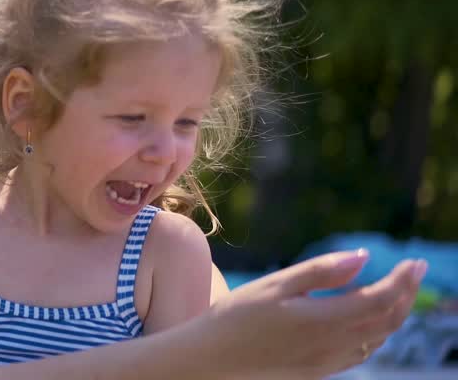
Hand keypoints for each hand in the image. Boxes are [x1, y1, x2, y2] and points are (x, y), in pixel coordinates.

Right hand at [199, 250, 425, 378]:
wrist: (211, 361)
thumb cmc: (236, 317)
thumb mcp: (275, 285)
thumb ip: (321, 272)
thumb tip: (364, 258)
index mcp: (322, 321)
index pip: (380, 300)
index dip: (403, 280)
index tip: (415, 261)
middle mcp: (332, 346)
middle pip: (387, 321)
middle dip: (406, 294)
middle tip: (414, 270)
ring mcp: (327, 363)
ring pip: (378, 339)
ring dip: (395, 314)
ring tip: (398, 290)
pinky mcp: (318, 372)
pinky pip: (361, 353)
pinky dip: (377, 333)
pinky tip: (369, 320)